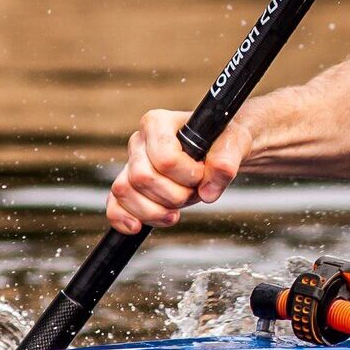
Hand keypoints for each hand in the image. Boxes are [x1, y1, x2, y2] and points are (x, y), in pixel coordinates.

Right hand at [106, 108, 250, 233]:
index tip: (202, 173)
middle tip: (194, 191)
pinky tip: (137, 227)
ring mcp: (131, 165)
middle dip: (174, 195)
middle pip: (142, 178)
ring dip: (155, 210)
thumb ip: (226, 161)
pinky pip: (114, 205)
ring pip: (125, 192)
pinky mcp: (129, 187)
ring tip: (178, 209)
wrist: (221, 149)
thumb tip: (208, 191)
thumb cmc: (223, 140)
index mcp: (158, 123)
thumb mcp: (234, 142)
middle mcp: (139, 142)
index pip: (165, 159)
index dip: (188, 175)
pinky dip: (123, 219)